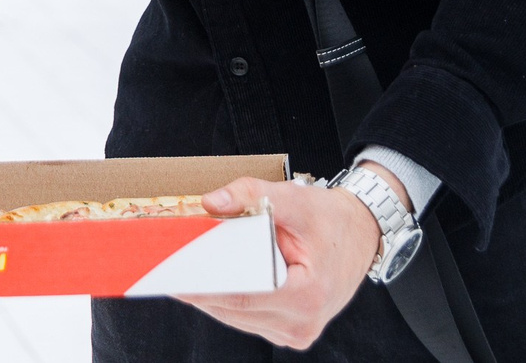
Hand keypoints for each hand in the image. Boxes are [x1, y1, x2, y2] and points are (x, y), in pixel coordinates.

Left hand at [177, 173, 387, 348]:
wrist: (361, 234)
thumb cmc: (329, 219)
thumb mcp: (292, 197)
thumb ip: (249, 195)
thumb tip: (209, 203)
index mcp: (307, 295)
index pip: (240, 295)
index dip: (201, 286)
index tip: (170, 276)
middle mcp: (302, 322)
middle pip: (233, 309)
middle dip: (198, 287)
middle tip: (164, 267)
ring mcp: (296, 332)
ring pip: (236, 317)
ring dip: (210, 295)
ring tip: (183, 270)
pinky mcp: (290, 332)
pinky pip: (247, 318)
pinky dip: (228, 300)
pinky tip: (213, 280)